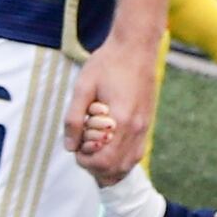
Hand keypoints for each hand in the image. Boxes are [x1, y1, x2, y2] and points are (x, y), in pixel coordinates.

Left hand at [65, 35, 156, 179]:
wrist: (135, 47)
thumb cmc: (108, 63)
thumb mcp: (83, 87)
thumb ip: (74, 119)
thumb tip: (69, 147)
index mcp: (121, 120)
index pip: (104, 161)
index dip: (85, 161)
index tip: (76, 147)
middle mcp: (136, 128)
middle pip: (117, 169)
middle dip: (95, 167)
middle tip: (82, 150)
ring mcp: (144, 127)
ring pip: (128, 165)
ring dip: (109, 166)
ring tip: (93, 151)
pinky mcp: (147, 123)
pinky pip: (136, 153)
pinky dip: (121, 160)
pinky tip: (108, 149)